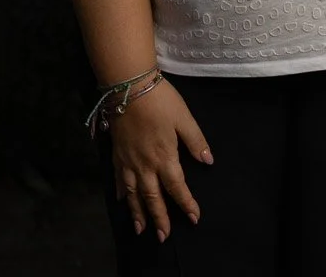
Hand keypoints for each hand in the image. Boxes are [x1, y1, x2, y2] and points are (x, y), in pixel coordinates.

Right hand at [109, 80, 212, 240]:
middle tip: (163, 237)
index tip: (194, 218)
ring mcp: (128, 161)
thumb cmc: (160, 101)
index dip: (186, 204)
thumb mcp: (184, 118)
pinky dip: (120, 193)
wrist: (128, 87)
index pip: (177, 187)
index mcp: (164, 157)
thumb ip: (195, 141)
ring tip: (140, 229)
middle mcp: (144, 165)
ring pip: (132, 194)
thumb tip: (208, 161)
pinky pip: (118, 180)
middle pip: (152, 197)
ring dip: (137, 213)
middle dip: (159, 218)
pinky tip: (122, 201)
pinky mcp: (117, 155)